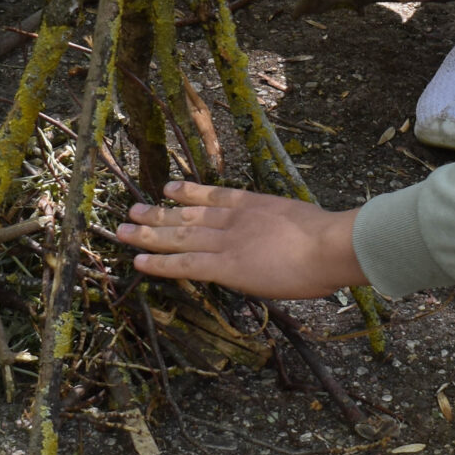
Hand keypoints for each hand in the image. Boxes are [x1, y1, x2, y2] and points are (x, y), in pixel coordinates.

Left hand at [122, 180, 368, 297]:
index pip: (214, 197)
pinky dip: (159, 262)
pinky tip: (139, 261)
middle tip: (133, 210)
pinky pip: (184, 264)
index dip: (188, 193)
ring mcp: (227, 241)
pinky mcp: (225, 265)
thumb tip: (283, 242)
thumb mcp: (303, 223)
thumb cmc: (330, 241)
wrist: (330, 245)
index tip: (168, 188)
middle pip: (188, 215)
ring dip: (148, 233)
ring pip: (179, 236)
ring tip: (124, 229)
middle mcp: (234, 219)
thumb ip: (284, 230)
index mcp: (254, 205)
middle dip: (158, 213)